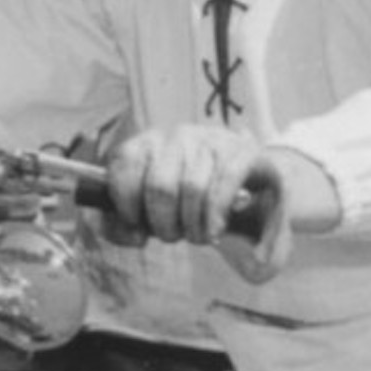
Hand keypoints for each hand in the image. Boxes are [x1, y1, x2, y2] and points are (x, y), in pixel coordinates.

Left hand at [104, 127, 318, 281]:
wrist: (247, 189)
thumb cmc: (188, 203)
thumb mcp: (150, 213)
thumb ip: (123, 225)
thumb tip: (128, 235)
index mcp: (147, 144)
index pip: (123, 164)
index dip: (125, 204)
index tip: (136, 224)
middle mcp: (177, 136)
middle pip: (159, 187)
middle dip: (164, 224)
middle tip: (173, 235)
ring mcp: (211, 141)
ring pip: (191, 189)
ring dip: (192, 226)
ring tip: (197, 235)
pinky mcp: (242, 153)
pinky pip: (222, 187)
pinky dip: (214, 217)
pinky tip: (213, 230)